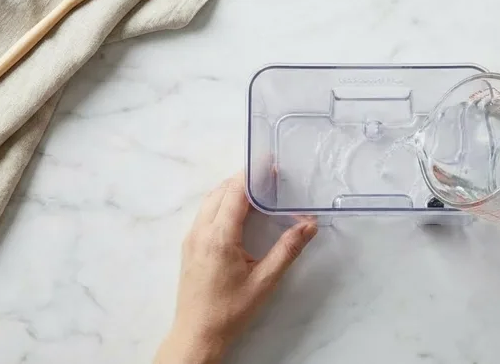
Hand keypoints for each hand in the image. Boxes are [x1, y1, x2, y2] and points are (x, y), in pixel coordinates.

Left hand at [155, 173, 317, 363]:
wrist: (197, 334)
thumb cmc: (231, 310)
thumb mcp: (265, 281)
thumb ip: (287, 249)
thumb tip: (310, 226)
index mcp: (219, 236)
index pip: (235, 192)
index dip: (253, 175)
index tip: (270, 164)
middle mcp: (200, 231)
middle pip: (221, 191)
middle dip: (244, 179)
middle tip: (269, 176)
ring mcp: (191, 238)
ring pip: (210, 200)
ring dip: (232, 190)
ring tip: (257, 190)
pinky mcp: (189, 246)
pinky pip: (205, 213)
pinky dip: (222, 203)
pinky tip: (239, 212)